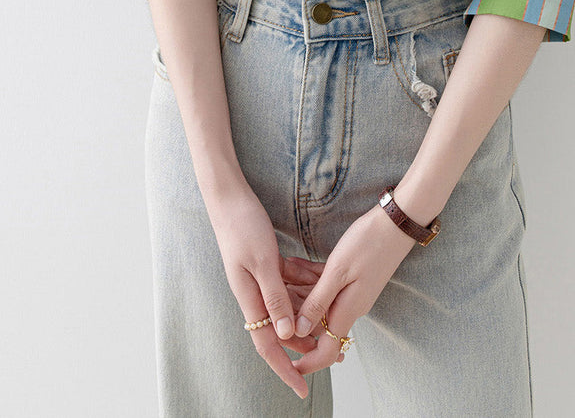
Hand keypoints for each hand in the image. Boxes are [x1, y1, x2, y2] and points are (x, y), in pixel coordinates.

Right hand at [205, 184, 318, 398]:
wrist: (227, 198)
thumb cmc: (242, 226)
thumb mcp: (263, 261)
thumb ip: (275, 297)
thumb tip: (287, 332)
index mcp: (250, 298)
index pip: (269, 346)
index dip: (286, 369)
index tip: (303, 389)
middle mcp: (253, 294)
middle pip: (281, 330)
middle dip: (304, 343)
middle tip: (334, 351)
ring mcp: (258, 279)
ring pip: (286, 306)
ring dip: (307, 313)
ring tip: (332, 319)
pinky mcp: (264, 264)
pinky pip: (285, 284)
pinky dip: (302, 285)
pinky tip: (317, 281)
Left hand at [289, 204, 416, 374]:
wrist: (397, 222)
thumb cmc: (368, 243)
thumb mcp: (338, 271)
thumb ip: (319, 301)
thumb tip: (299, 331)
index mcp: (348, 310)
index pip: (327, 352)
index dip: (307, 362)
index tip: (288, 366)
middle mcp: (351, 306)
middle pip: (317, 325)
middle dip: (293, 316)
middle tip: (271, 300)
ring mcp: (352, 292)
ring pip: (319, 301)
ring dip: (298, 291)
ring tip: (277, 273)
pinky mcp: (353, 277)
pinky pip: (326, 284)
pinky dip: (309, 277)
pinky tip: (293, 262)